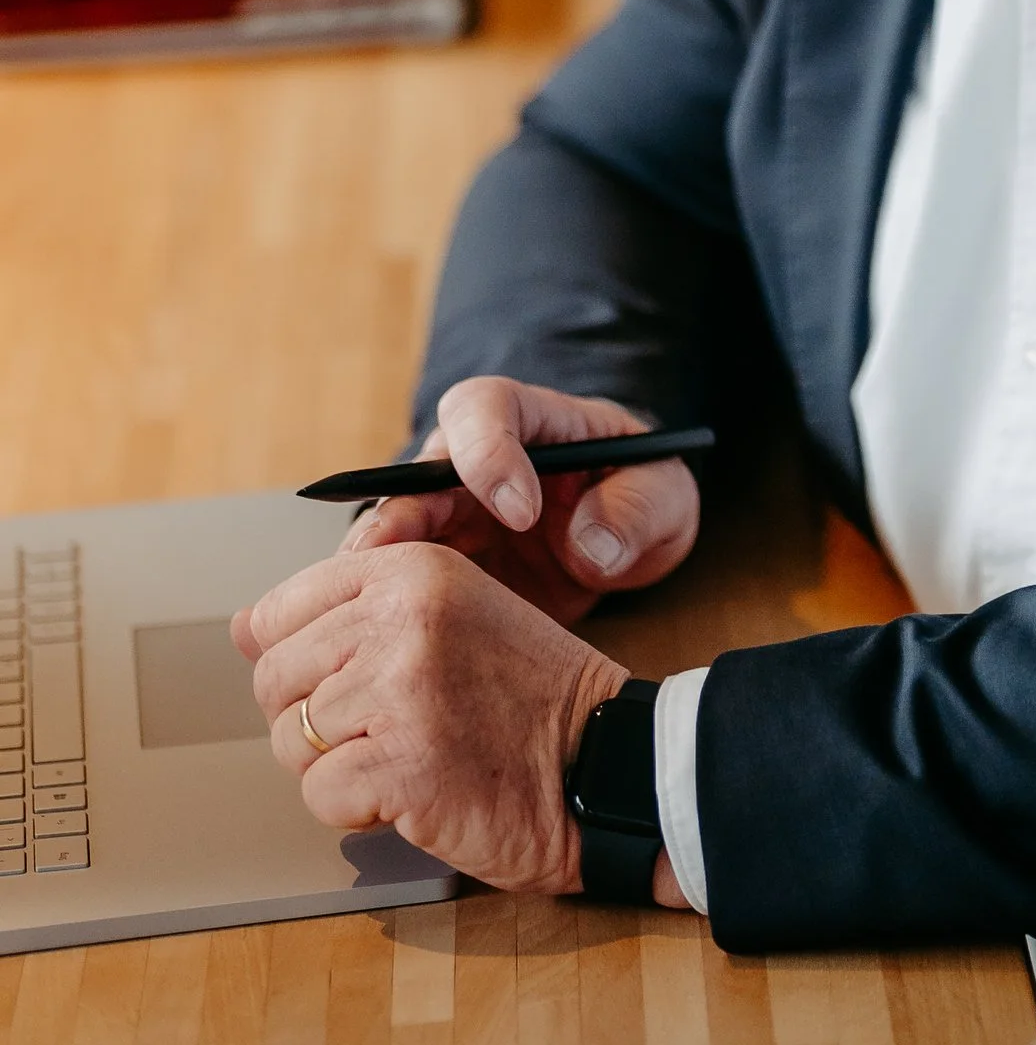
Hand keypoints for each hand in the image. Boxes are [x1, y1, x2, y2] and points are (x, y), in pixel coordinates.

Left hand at [232, 538, 657, 897]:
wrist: (607, 762)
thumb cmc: (527, 697)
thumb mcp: (447, 620)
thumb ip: (343, 614)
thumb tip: (242, 627)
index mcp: (413, 569)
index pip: (281, 611)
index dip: (304, 661)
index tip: (356, 680)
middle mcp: (402, 617)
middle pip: (275, 679)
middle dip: (315, 720)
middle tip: (390, 729)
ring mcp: (401, 691)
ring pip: (290, 741)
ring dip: (340, 766)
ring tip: (411, 756)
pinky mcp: (402, 766)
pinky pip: (320, 796)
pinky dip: (359, 810)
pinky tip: (417, 792)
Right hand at [348, 377, 700, 621]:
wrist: (626, 542)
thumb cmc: (640, 494)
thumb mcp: (664, 495)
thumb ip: (636, 511)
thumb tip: (591, 548)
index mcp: (531, 420)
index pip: (485, 409)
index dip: (489, 453)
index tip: (521, 511)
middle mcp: (473, 462)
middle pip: (418, 473)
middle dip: (401, 513)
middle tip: (390, 555)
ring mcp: (452, 516)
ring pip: (398, 531)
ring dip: (380, 565)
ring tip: (362, 599)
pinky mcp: (444, 570)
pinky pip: (405, 584)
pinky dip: (390, 606)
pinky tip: (384, 636)